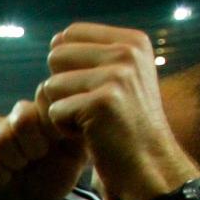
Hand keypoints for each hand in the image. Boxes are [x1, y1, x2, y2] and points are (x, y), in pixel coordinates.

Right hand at [0, 99, 86, 199]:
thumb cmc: (56, 175)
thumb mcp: (77, 154)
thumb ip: (78, 130)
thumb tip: (76, 113)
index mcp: (43, 112)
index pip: (44, 97)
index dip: (49, 123)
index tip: (56, 141)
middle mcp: (17, 116)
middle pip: (21, 116)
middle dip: (33, 145)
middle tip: (38, 158)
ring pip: (0, 138)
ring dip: (14, 162)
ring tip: (20, 169)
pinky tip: (4, 180)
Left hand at [36, 24, 199, 199]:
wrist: (149, 165)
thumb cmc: (126, 127)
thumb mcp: (121, 79)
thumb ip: (95, 56)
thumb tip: (56, 39)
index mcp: (132, 41)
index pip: (70, 34)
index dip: (65, 65)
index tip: (90, 89)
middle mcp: (127, 52)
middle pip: (55, 57)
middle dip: (61, 88)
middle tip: (88, 109)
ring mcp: (116, 75)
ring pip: (50, 86)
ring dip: (62, 111)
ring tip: (92, 123)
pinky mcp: (101, 102)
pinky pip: (54, 112)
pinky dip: (64, 130)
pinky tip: (92, 136)